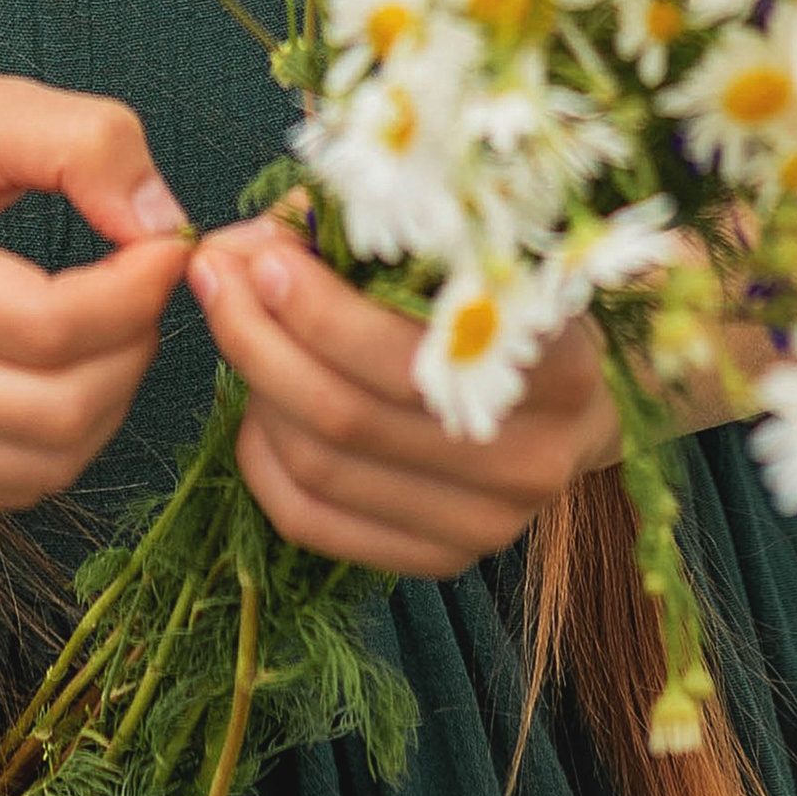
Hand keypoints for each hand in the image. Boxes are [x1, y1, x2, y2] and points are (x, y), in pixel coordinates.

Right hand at [0, 69, 194, 511]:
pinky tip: (65, 363)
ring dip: (111, 397)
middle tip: (147, 285)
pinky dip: (65, 435)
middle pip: (57, 412)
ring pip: (46, 465)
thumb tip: (167, 229)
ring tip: (113, 320)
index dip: (137, 293)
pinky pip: (11, 484)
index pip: (48, 326)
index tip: (169, 245)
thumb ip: (89, 145)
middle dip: (135, 348)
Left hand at [187, 215, 622, 576]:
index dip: (318, 307)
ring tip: (235, 328)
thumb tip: (239, 248)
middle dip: (259, 338)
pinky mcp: (445, 559)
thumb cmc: (500, 296)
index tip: (260, 256)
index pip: (408, 352)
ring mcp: (489, 521)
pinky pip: (316, 522)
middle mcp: (529, 455)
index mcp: (554, 362)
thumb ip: (354, 236)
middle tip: (216, 278)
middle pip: (348, 413)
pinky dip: (262, 461)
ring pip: (324, 465)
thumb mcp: (451, 247)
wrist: (580, 398)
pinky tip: (255, 408)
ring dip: (255, 389)